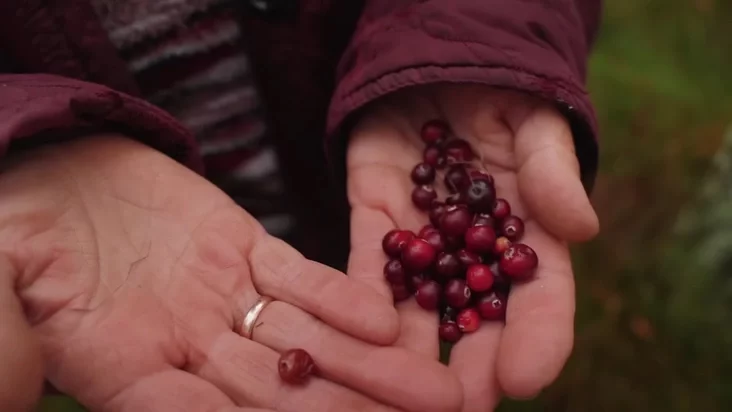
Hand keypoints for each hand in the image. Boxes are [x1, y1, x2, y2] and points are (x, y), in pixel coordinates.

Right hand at [0, 135, 461, 411]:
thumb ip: (12, 346)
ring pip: (306, 345)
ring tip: (434, 391)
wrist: (44, 166)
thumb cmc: (11, 233)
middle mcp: (187, 350)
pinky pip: (296, 278)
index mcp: (126, 376)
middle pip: (281, 397)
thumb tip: (15, 395)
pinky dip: (339, 298)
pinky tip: (386, 318)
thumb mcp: (0, 285)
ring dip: (371, 367)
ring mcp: (220, 298)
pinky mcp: (241, 247)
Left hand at [347, 85, 598, 410]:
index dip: (538, 338)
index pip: (540, 295)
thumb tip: (579, 226)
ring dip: (410, 353)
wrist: (438, 64)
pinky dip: (359, 299)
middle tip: (460, 409)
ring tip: (400, 395)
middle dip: (470, 364)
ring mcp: (420, 238)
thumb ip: (553, 170)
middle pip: (476, 317)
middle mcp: (471, 249)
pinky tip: (354, 335)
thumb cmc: (501, 93)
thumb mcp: (535, 122)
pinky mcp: (373, 218)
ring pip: (417, 306)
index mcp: (525, 232)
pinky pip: (364, 264)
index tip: (527, 377)